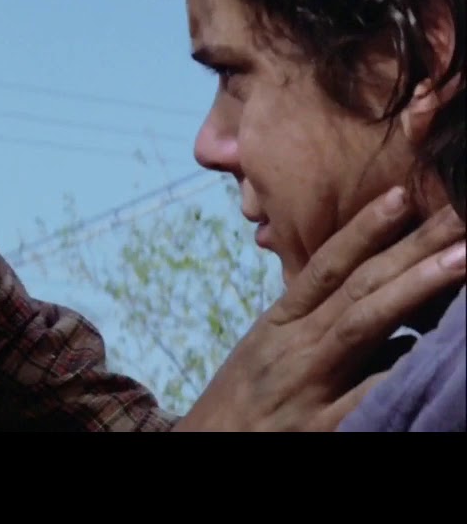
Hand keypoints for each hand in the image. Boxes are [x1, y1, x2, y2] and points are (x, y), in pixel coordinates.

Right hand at [175, 187, 465, 430]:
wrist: (204, 450)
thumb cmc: (242, 405)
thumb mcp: (266, 354)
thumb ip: (312, 329)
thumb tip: (382, 316)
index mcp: (280, 325)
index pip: (325, 267)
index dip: (364, 229)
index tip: (402, 193)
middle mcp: (294, 347)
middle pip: (358, 287)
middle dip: (411, 247)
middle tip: (457, 212)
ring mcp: (309, 386)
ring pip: (365, 326)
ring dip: (417, 288)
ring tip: (463, 258)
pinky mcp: (320, 427)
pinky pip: (369, 395)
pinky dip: (401, 371)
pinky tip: (437, 351)